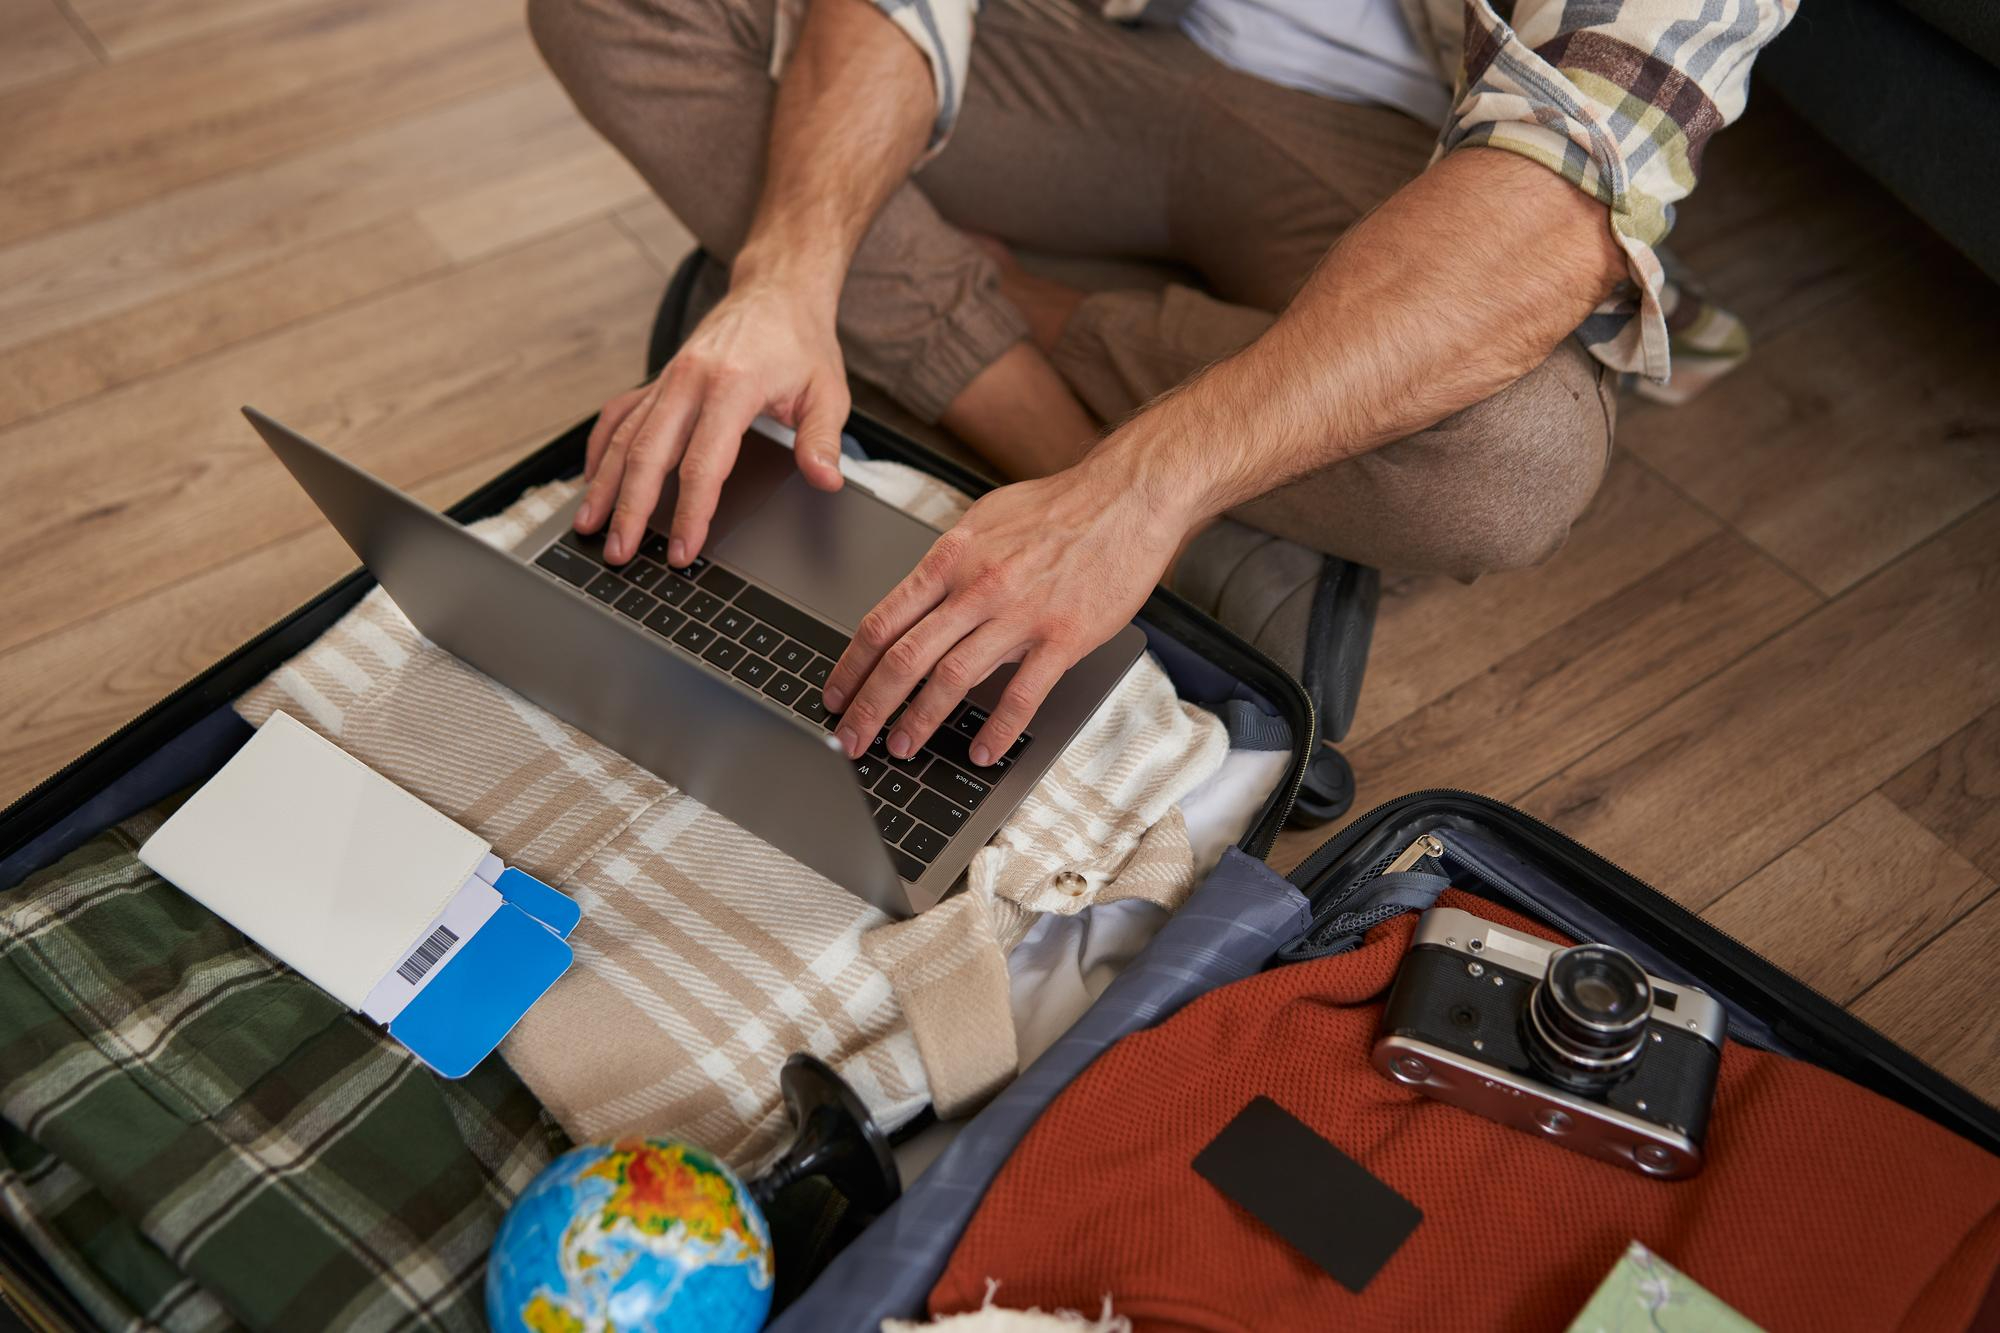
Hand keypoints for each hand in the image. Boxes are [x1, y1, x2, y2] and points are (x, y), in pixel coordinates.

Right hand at [574, 278, 848, 564]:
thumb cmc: (801, 342)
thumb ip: (822, 439)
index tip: (683, 550)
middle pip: (649, 453)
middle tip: (619, 552)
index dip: (691, 512)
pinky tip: (591, 477)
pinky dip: (601, 446)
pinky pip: (619, 413)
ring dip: (604, 484)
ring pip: (625, 436)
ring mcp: (670, 378)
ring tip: (587, 524)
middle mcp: (691, 380)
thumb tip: (825, 481)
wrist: (777, 289)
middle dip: (630, 508)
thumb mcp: (827, 391)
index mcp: (733, 385)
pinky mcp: (660, 378)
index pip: (704, 463)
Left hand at [822, 457, 1186, 765]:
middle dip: (870, 706)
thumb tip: (917, 600)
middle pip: (905, 657)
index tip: (836, 695)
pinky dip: (998, 728)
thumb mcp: (984, 521)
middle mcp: (977, 586)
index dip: (851, 665)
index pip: (883, 620)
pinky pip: (1022, 693)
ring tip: (902, 748)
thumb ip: (949, 565)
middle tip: (852, 739)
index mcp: (951, 558)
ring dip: (920, 721)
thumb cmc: (1059, 508)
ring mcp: (1020, 614)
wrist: (1129, 497)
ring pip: (952, 678)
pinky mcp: (1064, 636)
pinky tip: (983, 750)